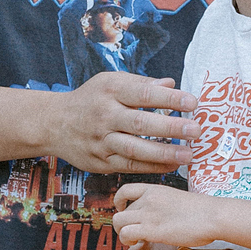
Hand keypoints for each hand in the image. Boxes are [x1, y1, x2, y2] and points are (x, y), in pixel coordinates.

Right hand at [52, 73, 196, 174]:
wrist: (54, 123)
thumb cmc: (91, 99)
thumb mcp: (111, 82)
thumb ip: (141, 84)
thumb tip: (171, 83)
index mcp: (110, 91)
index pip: (144, 94)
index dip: (169, 98)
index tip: (192, 102)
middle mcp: (105, 116)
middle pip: (141, 123)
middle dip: (171, 128)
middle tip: (196, 130)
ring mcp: (102, 141)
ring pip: (135, 149)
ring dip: (164, 153)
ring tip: (188, 154)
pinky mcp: (101, 161)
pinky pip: (130, 166)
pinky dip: (152, 167)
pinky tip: (172, 165)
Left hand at [113, 180, 222, 249]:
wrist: (213, 216)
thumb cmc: (202, 211)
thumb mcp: (178, 199)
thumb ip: (164, 203)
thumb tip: (160, 212)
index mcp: (155, 189)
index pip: (125, 189)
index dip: (119, 201)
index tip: (123, 209)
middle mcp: (149, 199)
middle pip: (121, 211)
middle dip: (123, 225)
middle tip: (134, 234)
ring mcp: (149, 213)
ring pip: (119, 222)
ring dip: (122, 234)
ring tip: (135, 240)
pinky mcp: (152, 229)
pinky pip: (126, 234)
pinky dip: (127, 241)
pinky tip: (139, 243)